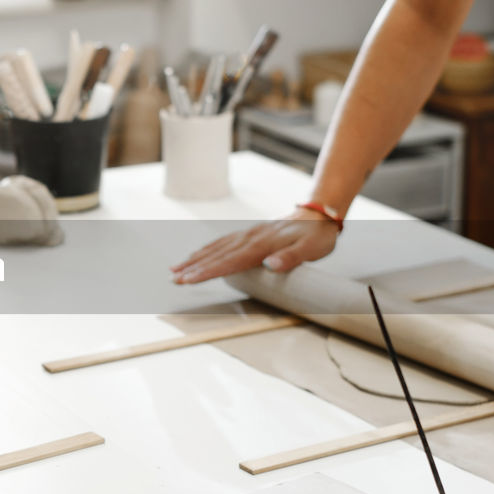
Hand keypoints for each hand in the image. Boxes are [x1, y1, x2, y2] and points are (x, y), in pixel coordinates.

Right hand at [171, 208, 340, 283]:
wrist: (320, 213)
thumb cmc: (317, 235)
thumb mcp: (311, 249)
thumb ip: (290, 258)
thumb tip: (271, 265)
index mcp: (261, 245)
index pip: (229, 261)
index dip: (208, 271)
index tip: (189, 279)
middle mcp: (250, 238)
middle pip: (216, 255)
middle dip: (193, 268)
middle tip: (174, 279)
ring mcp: (248, 235)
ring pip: (215, 248)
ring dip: (194, 259)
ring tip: (175, 270)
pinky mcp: (249, 234)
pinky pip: (222, 242)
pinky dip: (206, 249)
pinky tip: (196, 255)